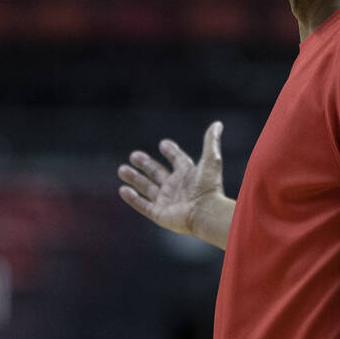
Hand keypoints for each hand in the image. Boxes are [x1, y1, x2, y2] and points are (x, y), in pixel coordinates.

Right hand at [118, 121, 225, 236]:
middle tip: (134, 156)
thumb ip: (211, 142)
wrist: (206, 213)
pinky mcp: (159, 214)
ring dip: (134, 179)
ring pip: (146, 188)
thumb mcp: (211, 160)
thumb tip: (217, 124)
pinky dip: (132, 199)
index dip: (171, 152)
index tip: (163, 144)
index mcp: (188, 174)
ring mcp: (167, 201)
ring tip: (122, 170)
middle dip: (145, 164)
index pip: (177, 160)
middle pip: (157, 173)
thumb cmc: (209, 188)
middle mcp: (176, 187)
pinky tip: (123, 190)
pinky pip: (143, 205)